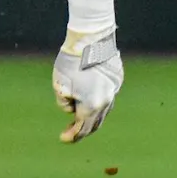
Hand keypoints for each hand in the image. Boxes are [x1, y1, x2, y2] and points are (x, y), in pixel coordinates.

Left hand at [52, 27, 122, 142]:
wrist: (90, 39)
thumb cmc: (71, 62)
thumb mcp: (59, 86)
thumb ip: (64, 103)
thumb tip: (72, 109)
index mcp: (91, 106)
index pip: (82, 128)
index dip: (72, 136)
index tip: (63, 138)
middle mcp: (106, 101)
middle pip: (95, 123)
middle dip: (82, 129)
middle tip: (71, 132)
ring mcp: (114, 90)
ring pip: (103, 110)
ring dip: (92, 116)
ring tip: (80, 116)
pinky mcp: (117, 80)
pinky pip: (108, 96)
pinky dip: (99, 102)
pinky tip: (91, 98)